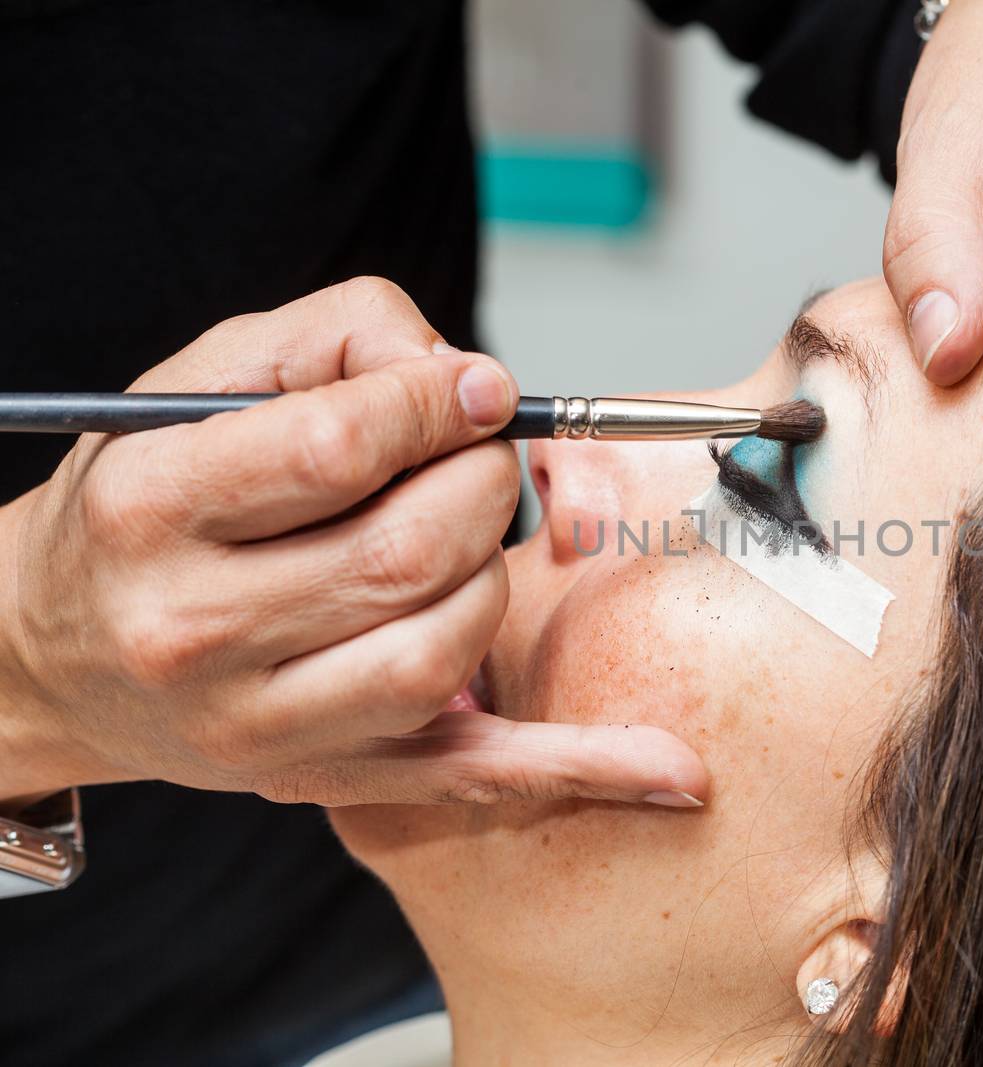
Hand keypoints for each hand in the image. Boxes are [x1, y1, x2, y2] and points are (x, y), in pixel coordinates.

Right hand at [0, 278, 707, 807]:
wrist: (67, 648)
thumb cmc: (153, 499)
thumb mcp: (213, 379)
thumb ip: (344, 341)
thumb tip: (472, 377)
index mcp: (154, 510)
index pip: (340, 447)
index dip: (438, 404)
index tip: (478, 392)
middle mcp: (193, 629)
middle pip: (411, 552)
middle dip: (485, 488)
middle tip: (481, 465)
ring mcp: (260, 724)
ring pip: (446, 645)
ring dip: (495, 575)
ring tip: (468, 543)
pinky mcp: (324, 778)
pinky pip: (470, 780)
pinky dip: (579, 771)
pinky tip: (672, 772)